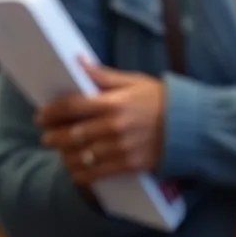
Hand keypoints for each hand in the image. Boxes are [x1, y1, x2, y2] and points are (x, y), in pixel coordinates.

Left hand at [37, 63, 165, 185]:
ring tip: (59, 152)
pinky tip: (75, 172)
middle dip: (53, 137)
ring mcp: (122, 148)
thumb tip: (78, 61)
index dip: (51, 112)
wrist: (195, 127)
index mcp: (112, 103)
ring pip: (82, 156)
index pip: (71, 107)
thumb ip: (103, 75)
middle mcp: (113, 127)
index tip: (40, 116)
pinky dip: (83, 175)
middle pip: (72, 134)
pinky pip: (99, 173)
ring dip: (65, 155)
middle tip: (45, 137)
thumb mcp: (133, 81)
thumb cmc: (162, 100)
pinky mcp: (131, 165)